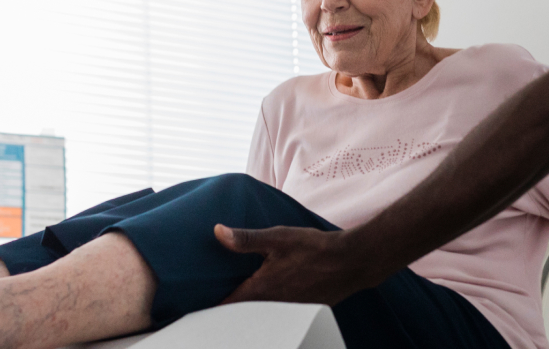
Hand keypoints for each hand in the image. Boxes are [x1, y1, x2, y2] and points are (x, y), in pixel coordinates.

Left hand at [213, 224, 386, 305]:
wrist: (352, 262)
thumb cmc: (315, 248)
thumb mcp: (279, 237)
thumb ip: (246, 239)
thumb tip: (218, 232)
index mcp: (262, 289)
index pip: (228, 306)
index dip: (212, 308)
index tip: (196, 308)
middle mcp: (272, 305)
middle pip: (242, 315)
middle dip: (228, 311)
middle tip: (212, 307)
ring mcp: (288, 311)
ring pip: (259, 316)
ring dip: (247, 312)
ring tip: (234, 307)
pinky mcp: (301, 310)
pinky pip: (276, 315)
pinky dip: (265, 311)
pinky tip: (265, 301)